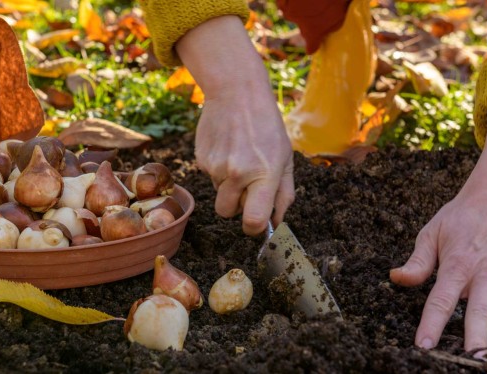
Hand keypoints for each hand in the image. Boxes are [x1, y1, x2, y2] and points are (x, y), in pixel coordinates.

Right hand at [195, 83, 294, 234]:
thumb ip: (284, 194)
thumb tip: (276, 223)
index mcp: (264, 174)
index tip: (257, 222)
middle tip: (248, 185)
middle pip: (227, 213)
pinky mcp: (201, 159)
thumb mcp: (286, 157)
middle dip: (237, 206)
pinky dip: (219, 169)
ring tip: (239, 157)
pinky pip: (210, 177)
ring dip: (229, 185)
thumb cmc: (267, 126)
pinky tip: (228, 147)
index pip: (253, 221)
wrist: (236, 92)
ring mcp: (216, 167)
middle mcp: (237, 173)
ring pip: (219, 194)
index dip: (254, 228)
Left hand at [390, 110, 486, 354]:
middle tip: (474, 360)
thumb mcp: (432, 233)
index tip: (424, 345)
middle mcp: (484, 277)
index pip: (441, 300)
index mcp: (458, 266)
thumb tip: (395, 278)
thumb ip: (417, 262)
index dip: (431, 324)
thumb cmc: (461, 217)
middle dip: (478, 339)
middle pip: (480, 313)